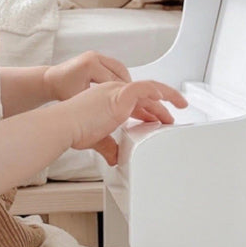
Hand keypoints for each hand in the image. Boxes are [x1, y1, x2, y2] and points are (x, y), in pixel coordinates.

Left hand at [43, 51, 130, 101]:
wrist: (53, 80)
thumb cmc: (62, 90)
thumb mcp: (80, 99)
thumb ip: (98, 102)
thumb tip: (114, 111)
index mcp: (90, 65)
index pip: (114, 81)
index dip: (122, 94)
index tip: (129, 105)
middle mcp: (95, 57)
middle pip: (120, 72)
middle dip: (127, 88)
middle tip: (134, 101)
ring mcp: (97, 55)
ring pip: (121, 68)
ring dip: (126, 81)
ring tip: (129, 96)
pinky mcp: (98, 57)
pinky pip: (115, 66)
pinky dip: (121, 77)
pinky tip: (122, 89)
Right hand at [60, 79, 187, 165]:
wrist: (65, 125)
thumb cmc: (74, 130)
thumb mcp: (97, 139)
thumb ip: (108, 147)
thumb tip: (115, 158)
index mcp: (110, 100)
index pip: (135, 101)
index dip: (150, 111)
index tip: (159, 120)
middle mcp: (114, 91)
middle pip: (146, 93)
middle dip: (162, 106)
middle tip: (172, 116)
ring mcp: (117, 91)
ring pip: (150, 88)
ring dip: (167, 96)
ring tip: (180, 104)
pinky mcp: (119, 94)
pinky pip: (143, 88)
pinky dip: (155, 91)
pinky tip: (164, 97)